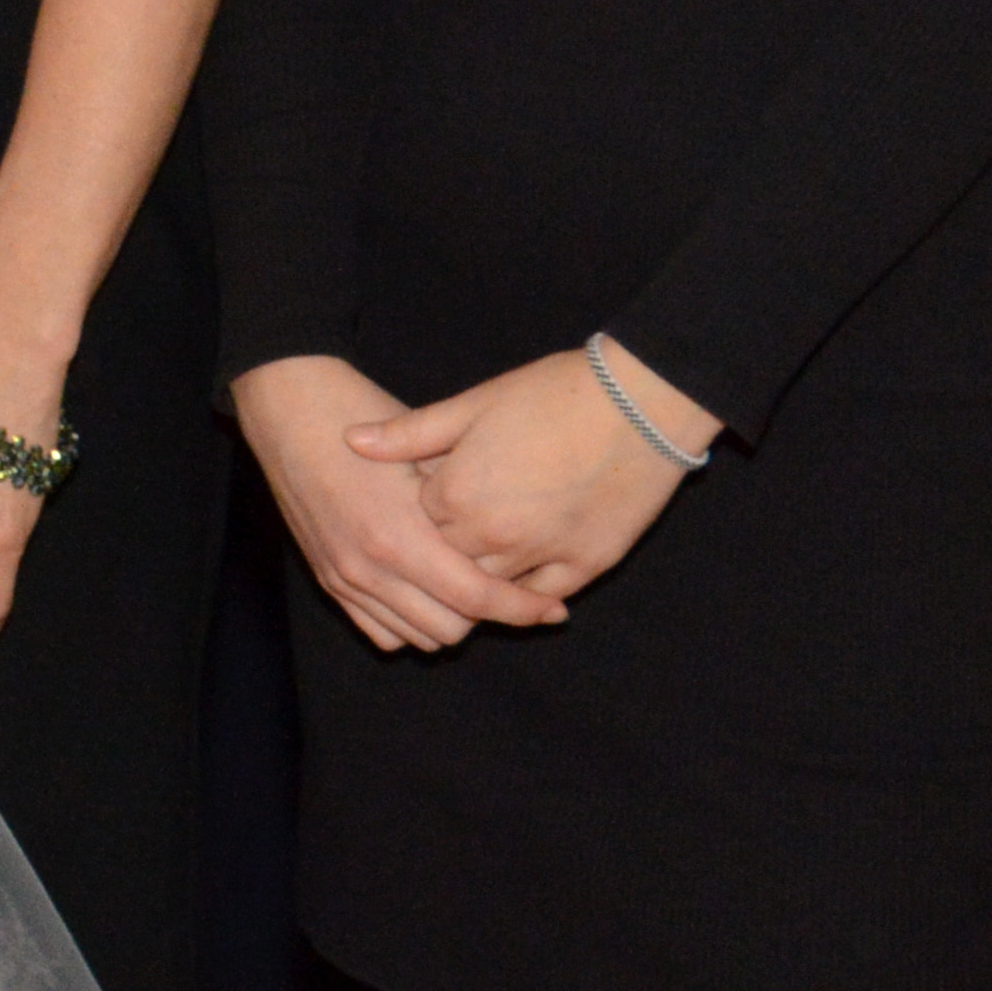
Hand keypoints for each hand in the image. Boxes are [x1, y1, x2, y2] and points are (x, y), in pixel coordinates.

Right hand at [230, 353, 558, 651]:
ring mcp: (343, 577)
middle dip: (486, 614)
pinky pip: (381, 631)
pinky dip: (410, 622)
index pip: (475, 598)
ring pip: (416, 637)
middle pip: (451, 629)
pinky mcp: (327, 579)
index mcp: (397, 534)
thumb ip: (465, 503)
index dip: (522, 609)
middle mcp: (367, 567)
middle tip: (507, 586)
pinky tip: (427, 592)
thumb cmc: (357, 412)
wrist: (287, 405)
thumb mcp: (424, 448)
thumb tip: (519, 539)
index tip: (553, 610)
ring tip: (468, 587)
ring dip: (448, 619)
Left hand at [349, 340, 718, 605]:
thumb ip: (410, 433)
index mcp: (456, 495)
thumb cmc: (554, 393)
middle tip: (453, 529)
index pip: (418, 522)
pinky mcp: (587, 565)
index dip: (423, 506)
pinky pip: (543, 596)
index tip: (429, 493)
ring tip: (485, 553)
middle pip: (447, 562)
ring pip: (491, 588)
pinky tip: (523, 586)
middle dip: (444, 548)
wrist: (640, 402)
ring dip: (482, 577)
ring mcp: (540, 555)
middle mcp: (492, 536)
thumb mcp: (475, 403)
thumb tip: (350, 441)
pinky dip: (529, 596)